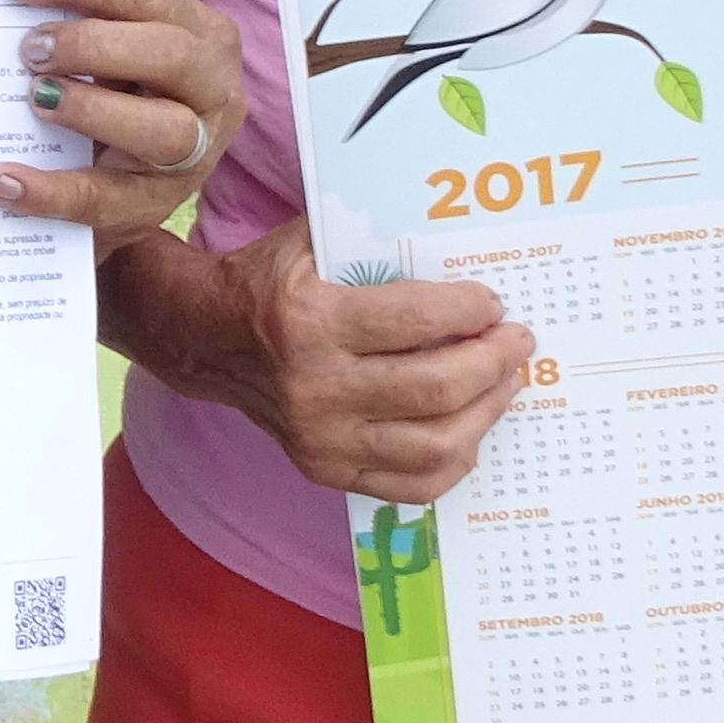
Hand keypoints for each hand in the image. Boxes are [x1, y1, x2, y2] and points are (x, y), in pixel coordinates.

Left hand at [0, 0, 246, 244]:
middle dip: (93, 45)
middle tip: (30, 49)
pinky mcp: (157, 207)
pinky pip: (106, 199)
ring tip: (35, 101)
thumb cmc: (117, 94)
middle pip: (170, 55)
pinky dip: (50, 191)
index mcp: (199, 33)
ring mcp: (195, 154)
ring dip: (92, 109)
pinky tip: (3, 180)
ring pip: (164, 130)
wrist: (125, 187)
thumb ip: (77, 22)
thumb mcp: (111, 53)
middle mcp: (212, 89)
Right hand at [153, 217, 534, 503]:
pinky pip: (412, 486)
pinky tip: (470, 427)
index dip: (469, 312)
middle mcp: (314, 387)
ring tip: (504, 382)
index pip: (415, 321)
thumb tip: (455, 238)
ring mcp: (321, 439)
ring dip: (487, 410)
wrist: (206, 339)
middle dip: (494, 361)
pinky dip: (455, 460)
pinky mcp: (326, 470)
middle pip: (436, 388)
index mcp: (309, 321)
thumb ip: (372, 236)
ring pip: (435, 445)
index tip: (492, 303)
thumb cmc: (268, 282)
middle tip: (516, 340)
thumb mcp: (308, 242)